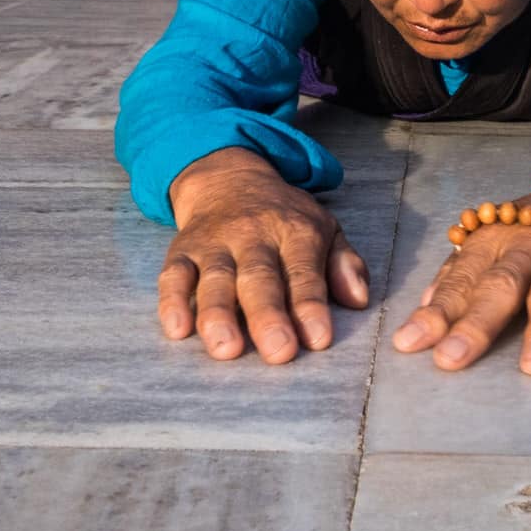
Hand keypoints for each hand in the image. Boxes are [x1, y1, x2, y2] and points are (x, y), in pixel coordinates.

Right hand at [159, 148, 370, 363]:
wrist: (228, 178)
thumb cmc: (284, 216)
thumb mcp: (324, 227)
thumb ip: (344, 263)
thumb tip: (359, 299)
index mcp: (295, 231)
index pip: (304, 271)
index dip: (311, 305)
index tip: (318, 339)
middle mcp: (253, 236)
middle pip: (259, 278)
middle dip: (268, 316)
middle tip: (279, 352)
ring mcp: (215, 243)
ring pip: (215, 279)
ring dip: (218, 315)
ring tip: (225, 349)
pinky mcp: (182, 250)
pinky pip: (173, 275)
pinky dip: (171, 302)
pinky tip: (177, 330)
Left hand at [392, 168, 530, 376]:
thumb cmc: (529, 234)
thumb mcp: (489, 244)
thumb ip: (458, 277)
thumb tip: (423, 314)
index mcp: (491, 244)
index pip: (460, 282)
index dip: (435, 313)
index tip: (408, 344)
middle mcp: (528, 248)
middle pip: (500, 287)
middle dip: (476, 324)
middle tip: (451, 360)